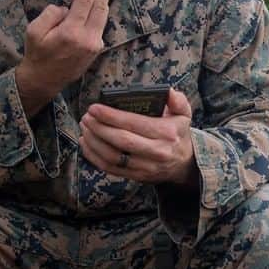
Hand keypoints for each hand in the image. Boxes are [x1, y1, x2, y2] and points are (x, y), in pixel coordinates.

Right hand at [15, 0, 116, 115]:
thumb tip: (67, 6)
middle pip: (101, 4)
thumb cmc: (36, 54)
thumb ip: (51, 14)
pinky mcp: (97, 48)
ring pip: (103, 14)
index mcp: (71, 33)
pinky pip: (100, 23)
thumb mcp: (34, 31)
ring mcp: (95, 45)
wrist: (44, 80)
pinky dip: (100, 8)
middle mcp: (88, 39)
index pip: (85, 0)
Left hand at [79, 88, 197, 185]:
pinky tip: (86, 143)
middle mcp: (157, 152)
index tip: (95, 108)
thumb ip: (178, 100)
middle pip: (121, 141)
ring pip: (113, 156)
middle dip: (99, 128)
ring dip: (94, 142)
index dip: (111, 116)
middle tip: (86, 117)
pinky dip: (94, 156)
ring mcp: (146, 167)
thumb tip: (168, 91)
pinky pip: (110, 168)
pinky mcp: (136, 177)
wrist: (183, 164)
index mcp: (167, 133)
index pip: (135, 124)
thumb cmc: (177, 133)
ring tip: (85, 128)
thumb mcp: (183, 114)